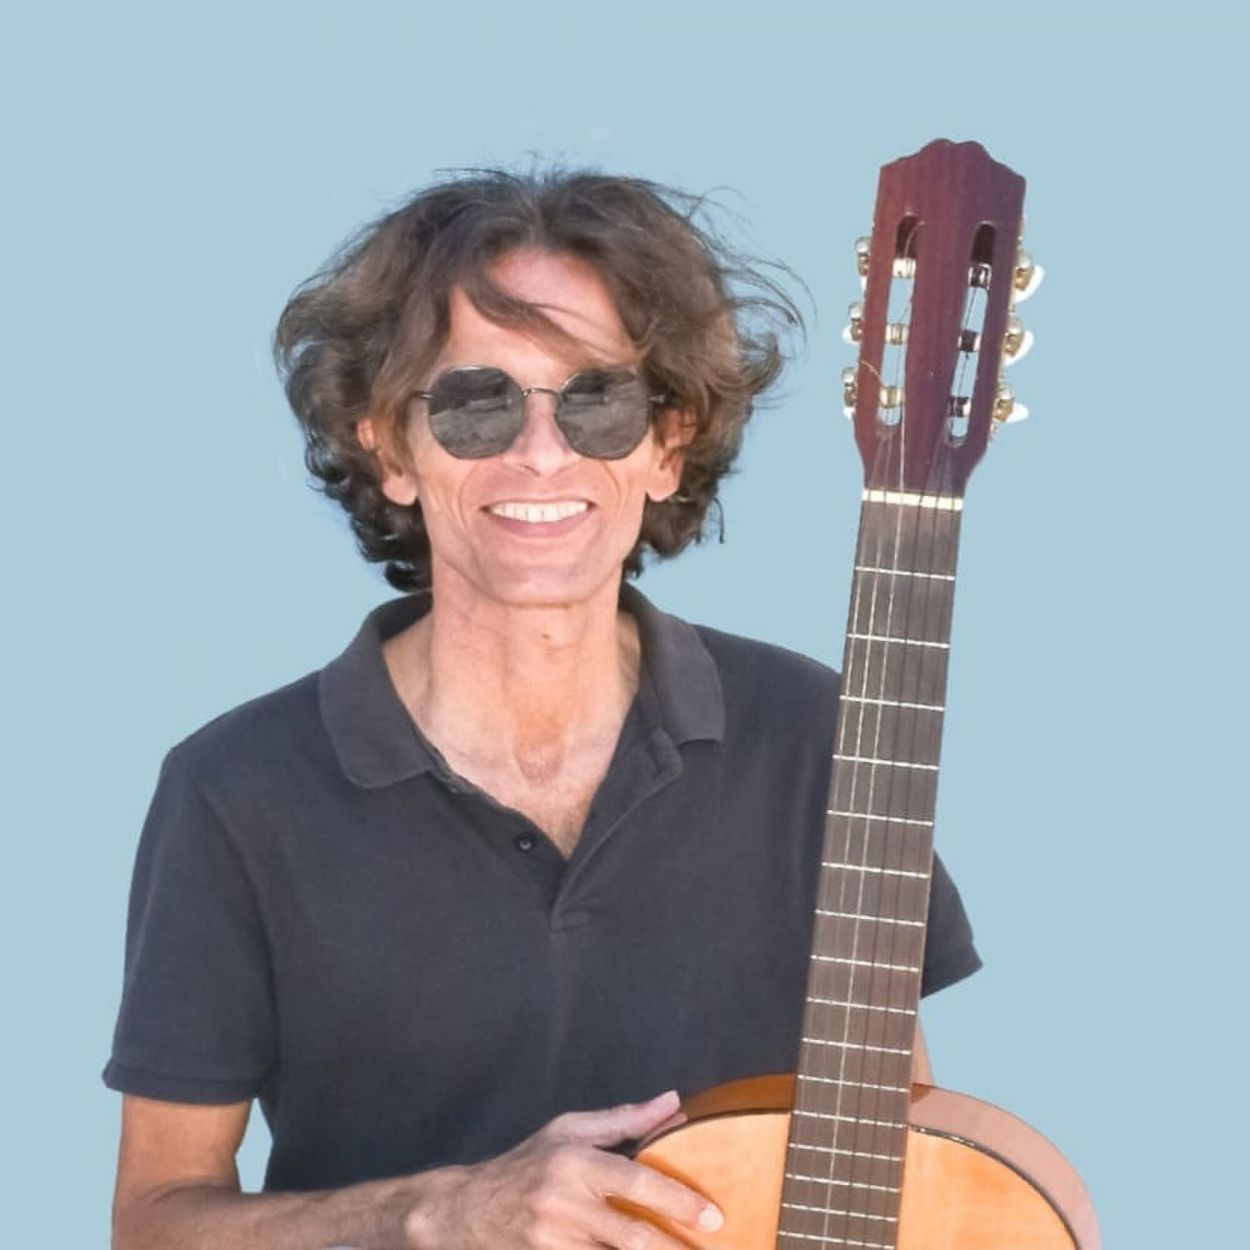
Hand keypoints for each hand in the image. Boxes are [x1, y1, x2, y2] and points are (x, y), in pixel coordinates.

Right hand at [404, 1090, 722, 1248]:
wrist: (470, 1211)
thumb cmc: (528, 1164)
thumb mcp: (570, 1130)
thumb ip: (624, 1120)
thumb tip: (672, 1102)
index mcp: (575, 1162)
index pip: (636, 1181)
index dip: (677, 1200)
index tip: (712, 1215)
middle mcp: (565, 1203)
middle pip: (631, 1234)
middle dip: (674, 1247)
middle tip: (711, 1245)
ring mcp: (555, 1241)